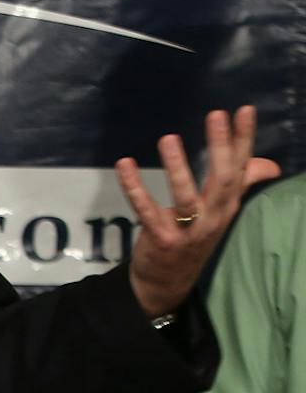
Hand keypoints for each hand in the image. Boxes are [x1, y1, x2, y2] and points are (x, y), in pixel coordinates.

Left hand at [115, 106, 278, 316]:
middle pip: (221, 179)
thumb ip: (240, 184)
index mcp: (227, 204)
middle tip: (216, 115)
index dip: (244, 140)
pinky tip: (124, 164)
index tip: (245, 110)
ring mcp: (189, 230)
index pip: (240, 167)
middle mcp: (214, 216)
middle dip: (220, 146)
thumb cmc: (193, 237)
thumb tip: (269, 164)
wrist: (168, 282)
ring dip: (177, 166)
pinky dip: (134, 188)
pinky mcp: (163, 240)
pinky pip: (147, 211)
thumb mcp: (220, 211)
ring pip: (186, 196)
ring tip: (168, 138)